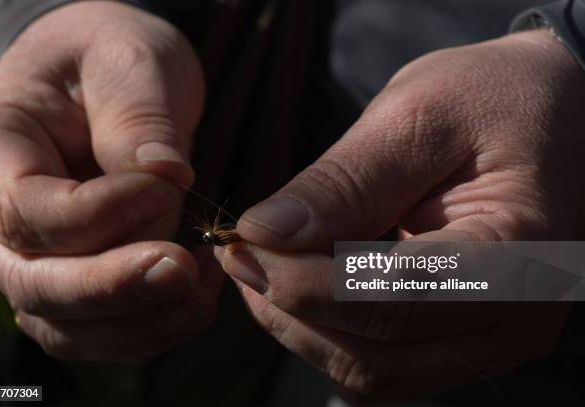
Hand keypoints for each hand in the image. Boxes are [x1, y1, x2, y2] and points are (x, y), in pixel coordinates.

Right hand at [0, 2, 218, 359]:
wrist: (114, 79)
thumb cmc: (114, 59)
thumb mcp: (132, 64)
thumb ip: (140, 121)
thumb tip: (165, 178)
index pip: (23, 207)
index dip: (95, 215)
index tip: (165, 189)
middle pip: (33, 282)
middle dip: (114, 287)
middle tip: (184, 270)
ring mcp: (33, 252)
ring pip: (64, 322)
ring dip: (137, 324)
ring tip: (201, 296)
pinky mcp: (75, 273)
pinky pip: (97, 327)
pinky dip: (147, 326)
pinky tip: (196, 294)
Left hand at [215, 29, 581, 400]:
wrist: (551, 113)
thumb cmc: (493, 99)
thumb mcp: (418, 116)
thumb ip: (343, 181)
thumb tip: (263, 232)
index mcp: (518, 254)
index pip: (394, 299)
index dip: (303, 282)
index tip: (241, 243)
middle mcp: (513, 318)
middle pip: (377, 354)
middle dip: (291, 308)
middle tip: (242, 251)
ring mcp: (490, 338)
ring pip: (371, 371)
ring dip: (302, 325)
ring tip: (266, 262)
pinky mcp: (463, 337)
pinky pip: (380, 361)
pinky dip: (327, 329)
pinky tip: (303, 279)